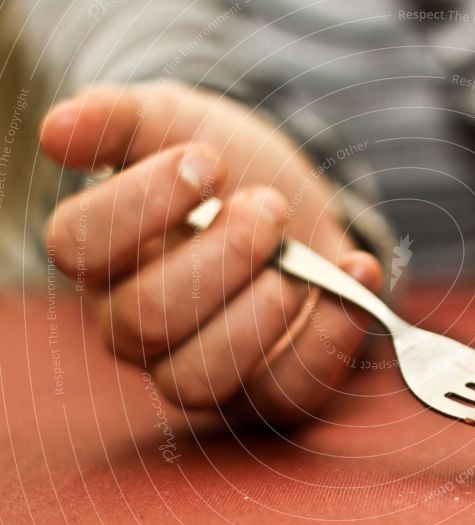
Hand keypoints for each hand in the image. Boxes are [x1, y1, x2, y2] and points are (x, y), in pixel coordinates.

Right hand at [40, 82, 382, 423]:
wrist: (293, 201)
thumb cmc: (224, 167)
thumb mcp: (177, 123)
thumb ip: (120, 120)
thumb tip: (56, 130)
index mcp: (103, 256)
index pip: (79, 246)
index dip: (145, 202)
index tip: (209, 161)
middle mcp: (135, 325)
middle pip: (145, 320)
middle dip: (223, 255)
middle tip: (269, 208)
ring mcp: (198, 365)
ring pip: (198, 379)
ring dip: (263, 309)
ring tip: (298, 260)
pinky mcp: (264, 387)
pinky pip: (284, 392)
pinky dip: (331, 332)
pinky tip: (356, 269)